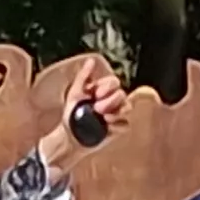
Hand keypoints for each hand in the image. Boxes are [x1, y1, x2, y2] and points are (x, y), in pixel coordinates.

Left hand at [33, 56, 124, 171]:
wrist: (71, 139)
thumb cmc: (71, 116)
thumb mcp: (74, 94)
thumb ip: (83, 76)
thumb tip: (91, 60)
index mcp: (102, 90)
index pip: (114, 82)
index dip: (107, 87)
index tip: (95, 95)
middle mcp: (111, 100)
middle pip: (122, 94)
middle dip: (110, 101)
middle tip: (97, 109)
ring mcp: (116, 114)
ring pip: (128, 107)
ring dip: (116, 112)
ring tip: (103, 118)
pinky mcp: (118, 129)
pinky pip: (125, 124)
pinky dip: (117, 125)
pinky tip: (106, 128)